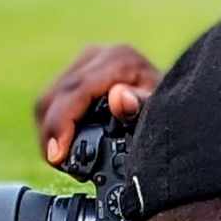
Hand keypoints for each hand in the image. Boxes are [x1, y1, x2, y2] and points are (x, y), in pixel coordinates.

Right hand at [33, 43, 161, 166]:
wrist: (172, 98)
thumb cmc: (168, 109)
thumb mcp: (161, 112)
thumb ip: (141, 105)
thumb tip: (119, 98)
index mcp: (118, 61)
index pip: (75, 91)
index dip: (61, 125)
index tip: (57, 155)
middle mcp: (98, 56)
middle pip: (54, 95)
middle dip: (50, 134)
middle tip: (60, 165)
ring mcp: (85, 62)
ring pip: (48, 98)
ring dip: (49, 131)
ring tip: (62, 159)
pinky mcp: (77, 71)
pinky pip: (53, 99)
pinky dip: (54, 125)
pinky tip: (64, 143)